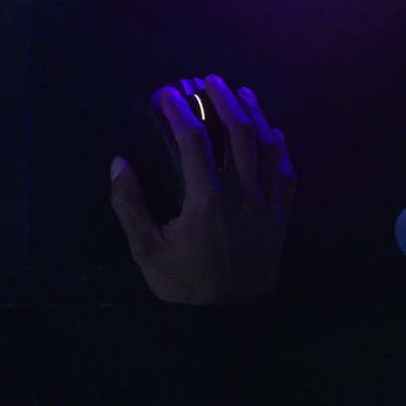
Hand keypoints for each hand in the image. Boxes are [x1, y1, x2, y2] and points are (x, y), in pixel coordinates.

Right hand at [110, 76, 295, 304]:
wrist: (229, 324)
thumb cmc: (184, 285)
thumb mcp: (146, 250)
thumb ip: (129, 205)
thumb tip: (119, 163)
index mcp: (206, 201)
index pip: (194, 140)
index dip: (179, 110)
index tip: (166, 93)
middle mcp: (241, 196)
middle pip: (238, 133)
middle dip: (223, 100)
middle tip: (209, 80)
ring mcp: (266, 207)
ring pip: (266, 148)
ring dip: (255, 115)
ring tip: (242, 93)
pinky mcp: (280, 219)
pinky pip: (287, 176)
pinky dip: (280, 149)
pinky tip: (273, 133)